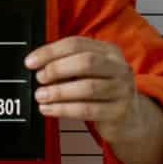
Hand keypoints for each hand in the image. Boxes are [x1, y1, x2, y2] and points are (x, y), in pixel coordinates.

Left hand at [25, 36, 141, 144]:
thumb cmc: (103, 92)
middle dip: (57, 69)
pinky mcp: (119, 112)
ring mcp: (122, 90)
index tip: (31, 62)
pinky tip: (49, 109)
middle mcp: (119, 67)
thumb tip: (38, 65)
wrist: (131, 119)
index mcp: (109, 51)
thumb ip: (70, 65)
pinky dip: (63, 109)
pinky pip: (87, 110)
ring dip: (58, 92)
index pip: (77, 44)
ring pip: (87, 87)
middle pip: (86, 62)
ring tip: (40, 95)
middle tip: (39, 78)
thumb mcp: (92, 72)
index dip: (51, 51)